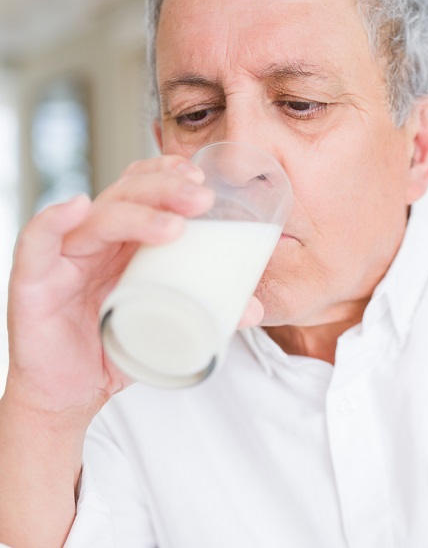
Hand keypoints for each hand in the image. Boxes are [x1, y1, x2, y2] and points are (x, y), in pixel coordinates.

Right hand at [4, 156, 219, 418]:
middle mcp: (95, 239)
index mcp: (125, 240)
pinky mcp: (33, 280)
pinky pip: (36, 240)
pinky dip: (53, 220)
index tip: (203, 180)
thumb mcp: (167, 326)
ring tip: (175, 226)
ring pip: (96, 217)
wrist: (73, 392)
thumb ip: (209, 313)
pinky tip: (76, 207)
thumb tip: (255, 308)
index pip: (142, 188)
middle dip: (166, 190)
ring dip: (136, 213)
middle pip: (126, 195)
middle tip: (203, 199)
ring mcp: (64, 256)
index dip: (169, 174)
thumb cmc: (118, 348)